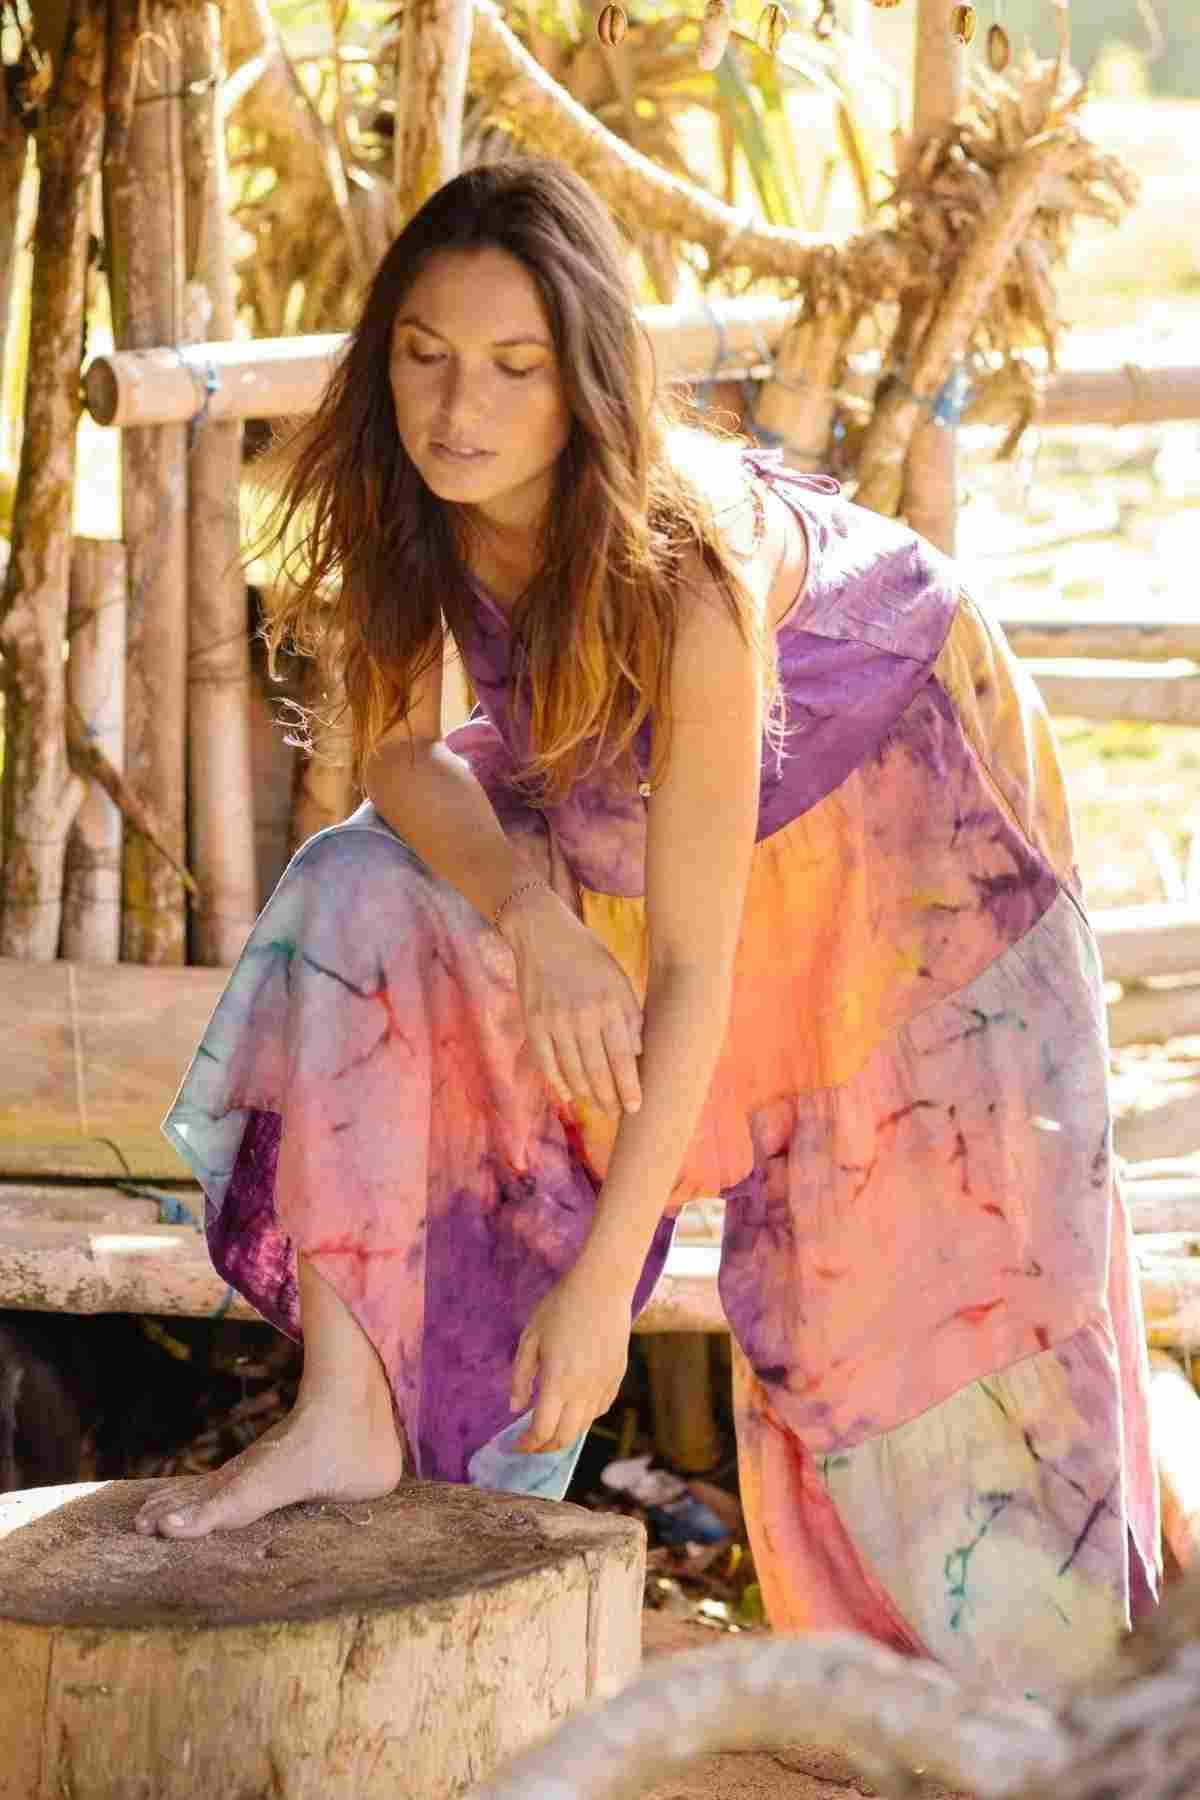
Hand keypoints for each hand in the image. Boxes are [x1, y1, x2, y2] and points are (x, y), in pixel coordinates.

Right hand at [498, 885, 642, 1115]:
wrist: (542, 933)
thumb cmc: (588, 957)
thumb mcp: (618, 980)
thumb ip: (630, 1017)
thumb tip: (637, 1055)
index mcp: (609, 1005)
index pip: (624, 1057)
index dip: (630, 1087)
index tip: (637, 1108)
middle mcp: (582, 1016)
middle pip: (598, 1071)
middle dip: (610, 1098)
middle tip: (618, 1114)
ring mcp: (555, 1021)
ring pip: (573, 1071)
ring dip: (588, 1094)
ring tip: (598, 1106)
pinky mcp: (533, 1023)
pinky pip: (547, 1063)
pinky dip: (559, 1083)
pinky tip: (571, 1095)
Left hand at [510, 1264, 632, 1452]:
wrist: (602, 1287)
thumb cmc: (560, 1307)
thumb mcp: (530, 1337)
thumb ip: (520, 1376)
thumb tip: (515, 1407)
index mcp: (558, 1382)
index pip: (542, 1431)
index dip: (526, 1445)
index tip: (515, 1445)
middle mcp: (583, 1391)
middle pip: (564, 1438)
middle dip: (544, 1447)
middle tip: (530, 1442)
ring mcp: (603, 1385)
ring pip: (584, 1426)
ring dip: (564, 1432)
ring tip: (549, 1424)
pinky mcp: (616, 1377)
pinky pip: (600, 1409)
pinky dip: (584, 1417)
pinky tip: (573, 1406)